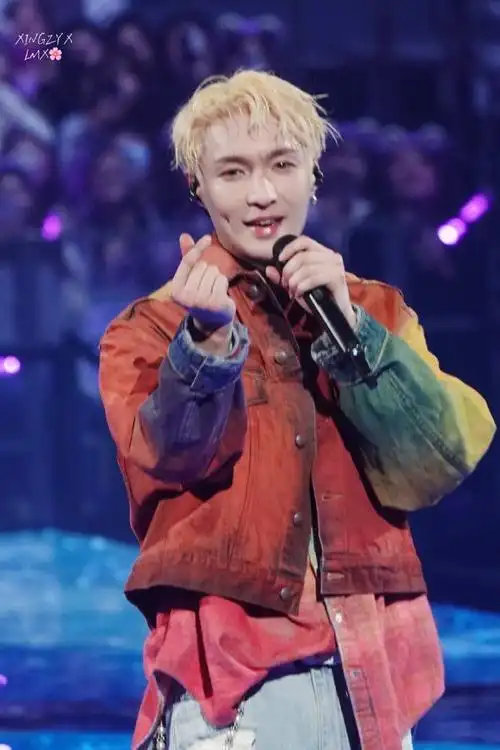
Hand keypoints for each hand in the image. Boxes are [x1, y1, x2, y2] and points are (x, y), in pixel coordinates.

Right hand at [169, 234, 235, 354]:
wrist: (212, 323)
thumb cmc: (200, 295)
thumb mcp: (190, 279)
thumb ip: (187, 258)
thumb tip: (184, 235)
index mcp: (176, 289)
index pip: (187, 262)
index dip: (197, 248)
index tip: (207, 238)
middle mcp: (186, 296)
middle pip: (203, 266)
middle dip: (208, 272)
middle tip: (206, 287)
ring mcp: (201, 301)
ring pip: (214, 272)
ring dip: (216, 278)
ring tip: (212, 291)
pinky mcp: (216, 303)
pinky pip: (222, 280)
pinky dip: (223, 284)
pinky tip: (220, 295)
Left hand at [265, 236, 355, 328]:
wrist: (335, 314)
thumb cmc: (318, 297)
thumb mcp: (297, 285)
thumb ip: (283, 277)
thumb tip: (269, 269)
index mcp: (323, 253)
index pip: (305, 241)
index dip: (290, 248)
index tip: (279, 260)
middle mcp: (332, 256)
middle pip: (303, 256)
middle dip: (289, 271)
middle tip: (285, 284)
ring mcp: (336, 267)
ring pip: (307, 268)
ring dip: (294, 281)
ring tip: (292, 291)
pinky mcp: (337, 278)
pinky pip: (313, 278)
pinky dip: (302, 286)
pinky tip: (299, 294)